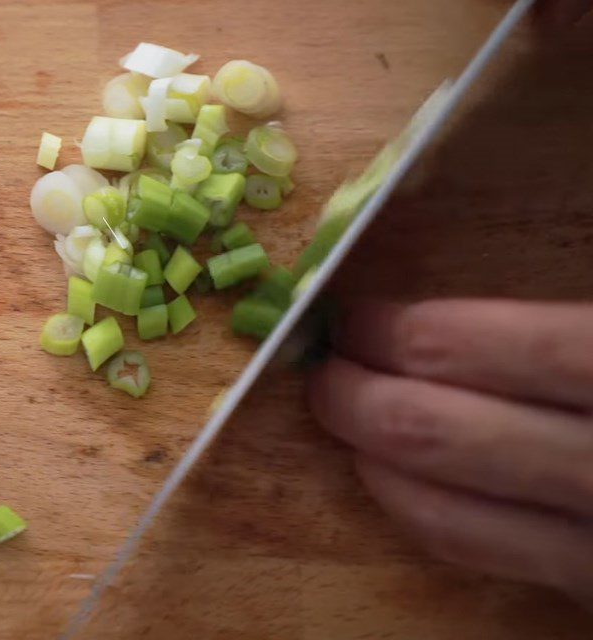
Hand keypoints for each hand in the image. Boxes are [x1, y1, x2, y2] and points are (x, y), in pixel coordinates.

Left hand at [308, 299, 592, 606]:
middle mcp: (592, 464)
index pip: (451, 346)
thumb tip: (433, 306)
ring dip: (369, 456)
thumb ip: (544, 315)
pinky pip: (478, 552)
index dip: (382, 332)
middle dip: (352, 394)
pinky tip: (398, 473)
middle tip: (327, 369)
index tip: (352, 320)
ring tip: (345, 414)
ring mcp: (592, 541)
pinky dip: (417, 508)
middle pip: (425, 430)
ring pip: (437, 509)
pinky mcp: (590, 585)